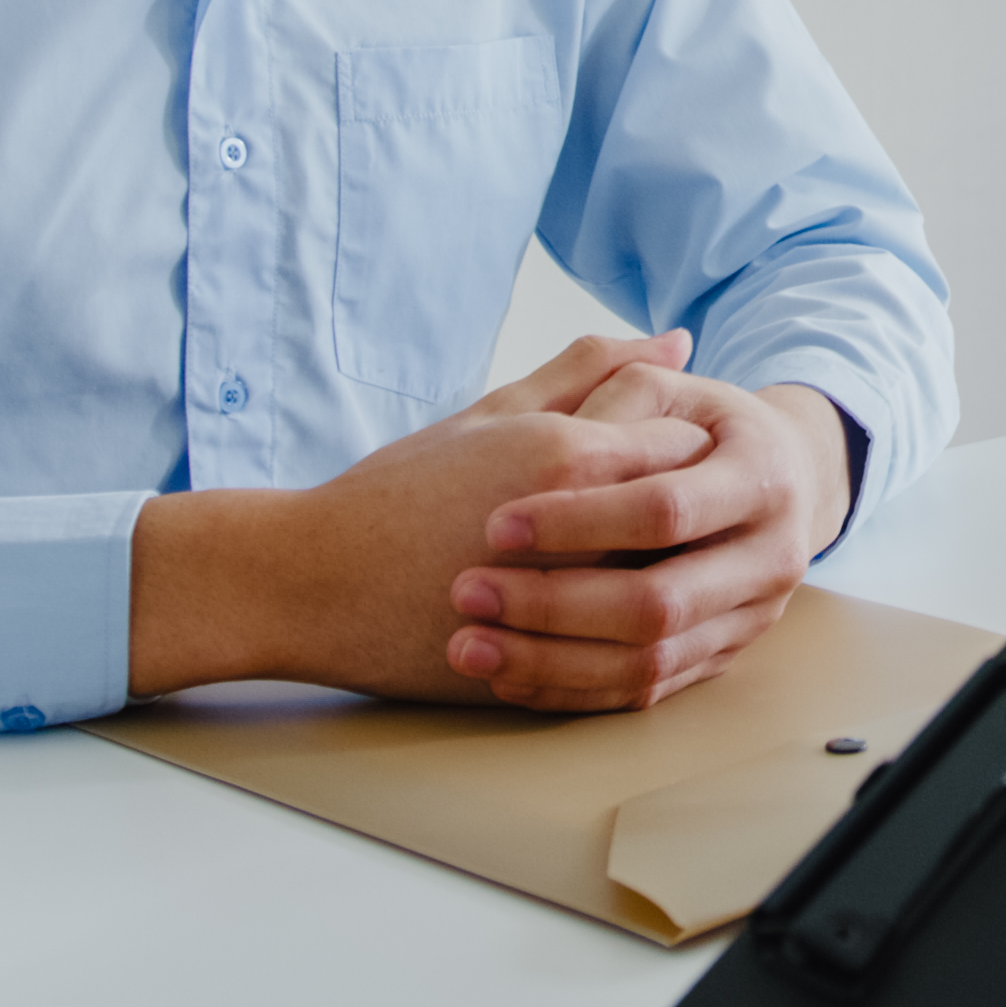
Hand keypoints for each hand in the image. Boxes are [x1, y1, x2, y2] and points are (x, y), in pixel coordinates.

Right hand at [124, 331, 710, 702]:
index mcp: (568, 456)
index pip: (685, 442)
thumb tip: (677, 342)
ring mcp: (567, 609)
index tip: (670, 446)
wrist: (312, 582)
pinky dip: (642, 636)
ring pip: (671, 591)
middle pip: (690, 519)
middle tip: (668, 508)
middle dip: (692, 513)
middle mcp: (580, 533)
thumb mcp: (494, 413)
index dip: (688, 444)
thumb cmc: (396, 490)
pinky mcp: (547, 664)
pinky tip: (617, 614)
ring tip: (638, 558)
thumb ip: (590, 371)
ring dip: (672, 575)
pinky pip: (632, 657)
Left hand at [436, 361, 858, 711]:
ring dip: (549, 661)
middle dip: (553, 604)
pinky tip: (507, 677)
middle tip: (466, 592)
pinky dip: (571, 690)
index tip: (493, 524)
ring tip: (468, 646)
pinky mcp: (720, 658)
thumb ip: (619, 385)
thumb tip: (595, 399)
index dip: (578, 518)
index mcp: (762, 478)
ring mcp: (751, 617)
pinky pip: (645, 693)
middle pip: (657, 603)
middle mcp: (772, 557)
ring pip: (648, 662)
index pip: (663, 510)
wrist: (779, 482)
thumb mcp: (669, 391)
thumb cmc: (703, 426)